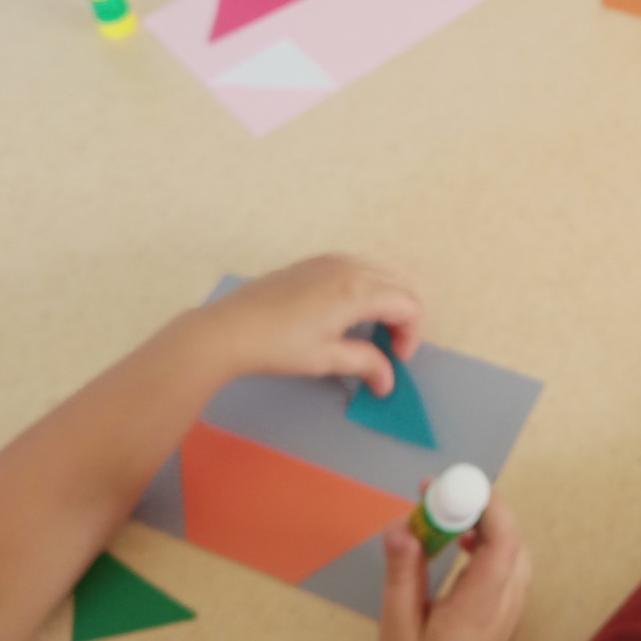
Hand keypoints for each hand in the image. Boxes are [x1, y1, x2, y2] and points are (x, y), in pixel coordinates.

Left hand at [195, 255, 423, 395]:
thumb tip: (389, 381)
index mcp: (358, 291)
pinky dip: (367, 288)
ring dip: (386, 300)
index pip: (408, 305)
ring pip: (380, 273)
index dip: (411, 334)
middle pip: (399, 285)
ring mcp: (331, 260)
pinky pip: (357, 267)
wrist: (229, 328)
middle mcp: (351, 267)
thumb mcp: (326, 359)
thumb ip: (366, 364)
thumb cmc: (279, 346)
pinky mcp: (315, 262)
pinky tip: (346, 313)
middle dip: (403, 317)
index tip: (395, 359)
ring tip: (370, 330)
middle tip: (388, 347)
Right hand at [380, 502, 531, 640]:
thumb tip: (401, 526)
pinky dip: (489, 548)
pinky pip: (509, 570)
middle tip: (442, 496)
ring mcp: (510, 615)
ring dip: (486, 527)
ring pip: (514, 553)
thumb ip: (403, 576)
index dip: (484, 503)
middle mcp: (506, 605)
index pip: (504, 539)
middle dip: (481, 508)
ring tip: (448, 519)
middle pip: (513, 539)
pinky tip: (462, 550)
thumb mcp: (398, 631)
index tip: (448, 485)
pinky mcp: (505, 622)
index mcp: (482, 605)